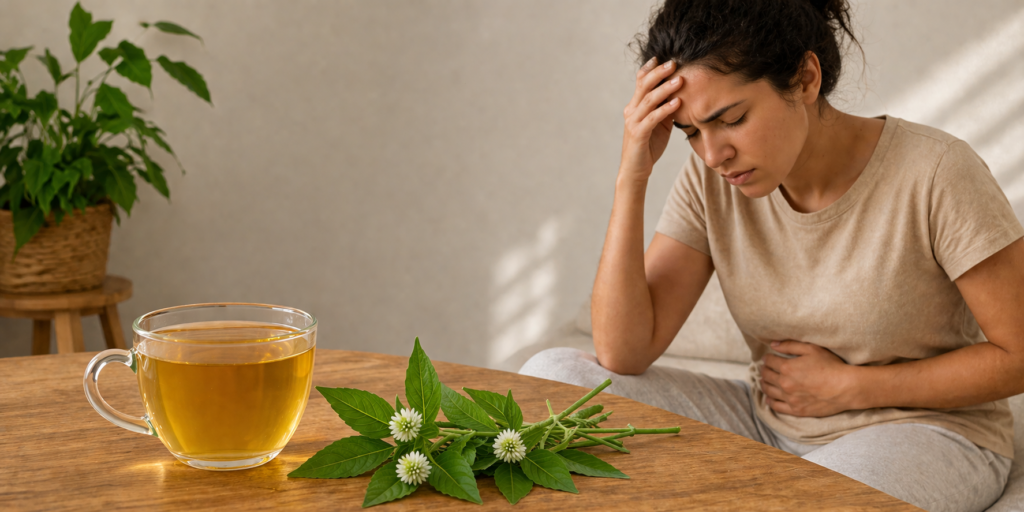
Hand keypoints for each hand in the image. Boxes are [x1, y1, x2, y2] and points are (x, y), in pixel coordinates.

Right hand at [619, 57, 683, 181]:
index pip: (640, 82)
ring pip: (649, 100)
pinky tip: (678, 103)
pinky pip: (652, 118)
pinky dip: (665, 109)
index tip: (662, 57)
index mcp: (635, 106)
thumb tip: (680, 93)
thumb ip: (665, 108)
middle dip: (659, 73)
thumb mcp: (659, 124)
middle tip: (674, 63)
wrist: (636, 170)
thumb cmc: (649, 146)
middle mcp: (631, 111)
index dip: (650, 68)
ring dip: (665, 89)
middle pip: (643, 86)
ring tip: (680, 80)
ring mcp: (633, 122)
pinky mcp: (638, 134)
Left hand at [760, 340, 857, 416]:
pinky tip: (768, 398)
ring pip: (769, 391)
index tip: (767, 358)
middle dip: (764, 370)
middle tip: (764, 368)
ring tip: (764, 381)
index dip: (767, 358)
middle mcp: (785, 384)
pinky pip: (777, 407)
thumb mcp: (811, 349)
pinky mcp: (796, 410)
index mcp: (787, 368)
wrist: (846, 388)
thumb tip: (773, 344)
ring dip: (764, 384)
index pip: (769, 361)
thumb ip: (790, 345)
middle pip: (766, 376)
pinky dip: (770, 402)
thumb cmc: (831, 366)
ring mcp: (790, 399)